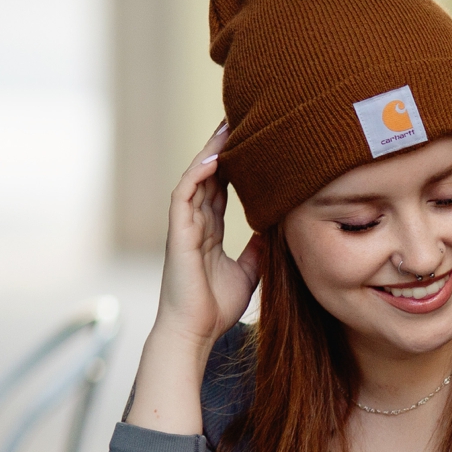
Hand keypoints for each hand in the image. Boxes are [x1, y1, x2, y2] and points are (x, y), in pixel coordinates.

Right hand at [156, 123, 262, 365]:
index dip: (234, 165)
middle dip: (223, 147)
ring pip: (196, 177)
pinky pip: (184, 194)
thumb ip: (257, 249)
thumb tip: (274, 230)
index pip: (220, 188)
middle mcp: (194, 223)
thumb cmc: (216, 308)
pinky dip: (198, 173)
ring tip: (228, 125)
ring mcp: (184, 226)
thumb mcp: (248, 272)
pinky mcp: (177, 233)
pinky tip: (215, 156)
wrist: (195, 332)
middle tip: (241, 119)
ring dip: (210, 150)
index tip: (252, 143)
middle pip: (208, 175)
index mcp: (208, 231)